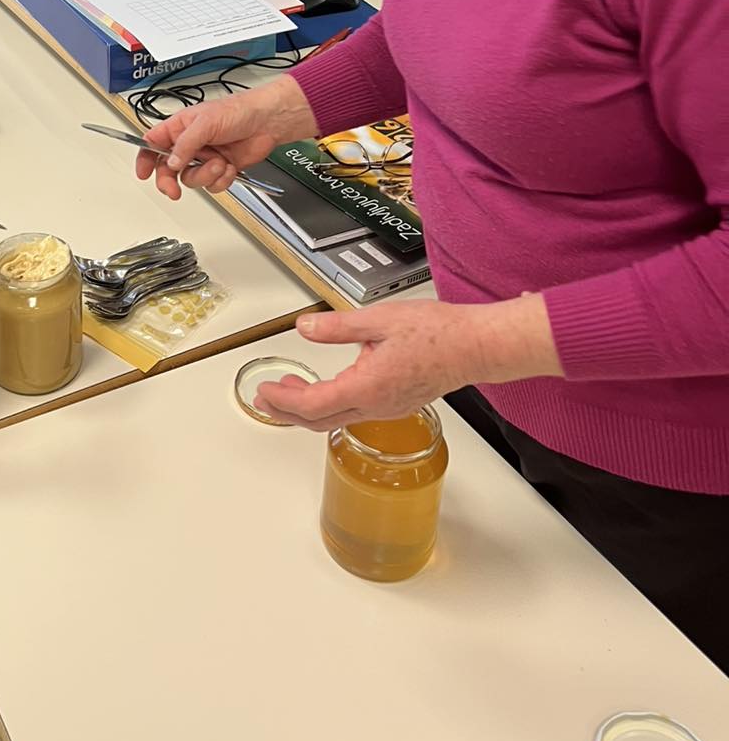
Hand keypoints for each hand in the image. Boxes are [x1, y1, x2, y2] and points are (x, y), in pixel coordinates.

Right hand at [136, 75, 316, 199]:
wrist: (267, 122)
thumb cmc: (238, 111)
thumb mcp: (206, 122)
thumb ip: (185, 144)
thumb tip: (171, 162)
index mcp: (180, 128)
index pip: (153, 144)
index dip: (145, 159)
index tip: (143, 173)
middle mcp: (190, 144)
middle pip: (168, 169)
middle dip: (170, 180)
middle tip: (173, 189)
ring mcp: (205, 158)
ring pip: (192, 179)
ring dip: (206, 175)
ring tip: (219, 163)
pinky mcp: (220, 169)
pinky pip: (212, 185)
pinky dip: (222, 179)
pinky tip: (230, 166)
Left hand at [253, 294, 560, 430]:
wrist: (476, 347)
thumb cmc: (438, 333)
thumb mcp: (379, 320)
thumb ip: (337, 327)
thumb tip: (305, 328)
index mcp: (367, 386)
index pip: (313, 405)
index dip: (283, 402)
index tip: (263, 392)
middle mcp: (375, 405)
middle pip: (319, 421)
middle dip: (286, 412)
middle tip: (264, 398)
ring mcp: (387, 409)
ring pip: (336, 419)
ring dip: (307, 408)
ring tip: (288, 389)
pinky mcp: (396, 404)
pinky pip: (353, 412)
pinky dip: (329, 404)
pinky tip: (325, 387)